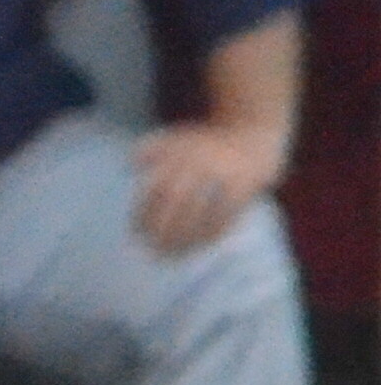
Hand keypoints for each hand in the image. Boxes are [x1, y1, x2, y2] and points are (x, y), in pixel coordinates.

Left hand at [132, 120, 283, 256]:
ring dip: (185, 236)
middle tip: (151, 249)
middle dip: (161, 226)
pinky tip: (201, 247)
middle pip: (175, 200)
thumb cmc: (209, 141)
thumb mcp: (181, 137)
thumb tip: (129, 164)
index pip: (156, 187)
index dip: (144, 211)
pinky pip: (227, 215)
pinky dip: (212, 233)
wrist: (255, 129)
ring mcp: (224, 173)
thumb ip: (154, 148)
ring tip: (173, 255)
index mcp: (181, 152)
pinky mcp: (245, 185)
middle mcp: (200, 162)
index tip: (135, 232)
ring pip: (200, 210)